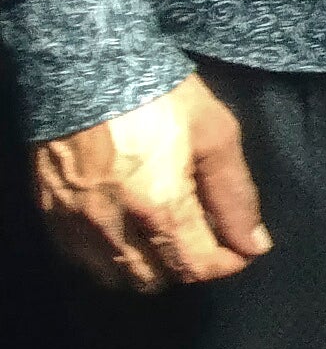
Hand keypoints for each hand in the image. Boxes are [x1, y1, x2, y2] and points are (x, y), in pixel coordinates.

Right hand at [34, 75, 264, 291]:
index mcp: (158, 208)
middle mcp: (112, 227)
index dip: (226, 264)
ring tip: (168, 237)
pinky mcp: (49, 212)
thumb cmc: (159, 95)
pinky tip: (127, 232)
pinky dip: (108, 257)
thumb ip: (235, 196)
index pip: (196, 267)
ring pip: (114, 276)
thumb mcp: (216, 135)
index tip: (241, 248)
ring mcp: (74, 222)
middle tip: (205, 236)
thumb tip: (254, 245)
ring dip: (148, 267)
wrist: (85, 68)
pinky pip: (81, 258)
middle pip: (155, 280)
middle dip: (187, 266)